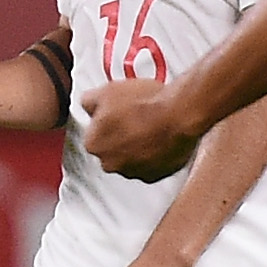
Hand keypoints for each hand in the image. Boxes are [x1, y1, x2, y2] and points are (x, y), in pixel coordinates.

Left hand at [81, 79, 200, 181]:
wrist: (179, 114)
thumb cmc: (145, 103)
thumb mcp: (107, 91)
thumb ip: (88, 101)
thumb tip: (88, 105)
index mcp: (94, 144)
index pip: (93, 134)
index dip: (106, 122)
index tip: (116, 114)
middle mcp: (110, 163)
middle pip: (111, 150)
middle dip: (120, 137)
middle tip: (134, 119)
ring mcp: (134, 172)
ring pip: (130, 160)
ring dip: (137, 147)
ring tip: (150, 127)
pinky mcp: (156, 176)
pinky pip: (151, 166)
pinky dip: (154, 155)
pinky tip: (160, 138)